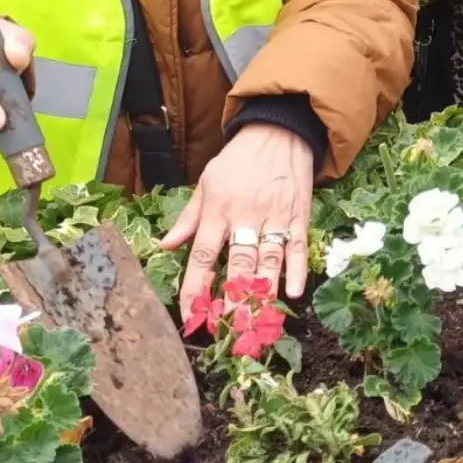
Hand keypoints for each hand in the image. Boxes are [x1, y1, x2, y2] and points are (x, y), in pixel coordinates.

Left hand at [160, 124, 314, 319]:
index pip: (203, 256)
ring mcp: (275, 217)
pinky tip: (292, 293)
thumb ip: (188, 219)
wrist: (279, 133)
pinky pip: (297, 247)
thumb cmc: (238, 161)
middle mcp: (245, 217)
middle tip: (228, 328)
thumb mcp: (206, 183)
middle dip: (232, 298)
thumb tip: (164, 246)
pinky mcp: (299, 216)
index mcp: (217, 210)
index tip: (191, 316)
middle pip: (238, 264)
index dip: (196, 288)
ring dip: (263, 292)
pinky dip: (295, 270)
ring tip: (257, 321)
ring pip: (268, 260)